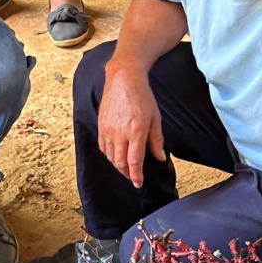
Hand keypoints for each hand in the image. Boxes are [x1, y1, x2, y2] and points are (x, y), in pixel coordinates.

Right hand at [98, 61, 164, 188]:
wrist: (123, 79)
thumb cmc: (142, 96)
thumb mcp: (155, 118)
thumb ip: (156, 140)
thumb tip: (160, 158)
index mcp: (136, 131)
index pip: (134, 161)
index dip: (136, 176)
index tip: (138, 183)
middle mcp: (119, 133)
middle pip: (120, 162)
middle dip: (127, 173)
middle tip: (134, 176)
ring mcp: (108, 130)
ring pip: (110, 157)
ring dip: (118, 165)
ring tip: (126, 167)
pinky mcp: (101, 126)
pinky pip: (103, 147)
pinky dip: (109, 155)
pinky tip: (116, 155)